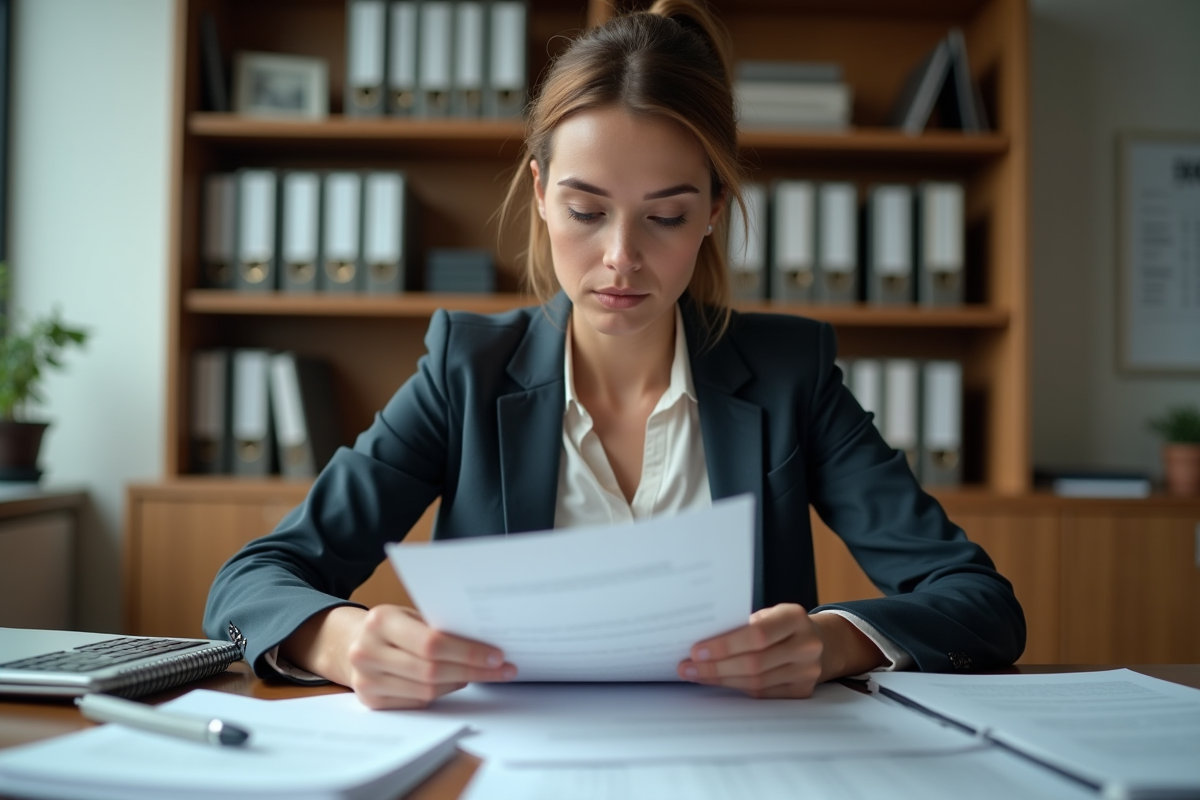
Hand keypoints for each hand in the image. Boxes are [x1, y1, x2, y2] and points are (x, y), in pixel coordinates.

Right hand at [284, 604, 516, 709]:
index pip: (432, 642)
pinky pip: (417, 702)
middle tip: (502, 668)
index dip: (467, 651)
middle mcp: (368, 651)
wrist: (350, 643)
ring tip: (485, 673)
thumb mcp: (408, 614)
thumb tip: (485, 640)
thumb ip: (436, 625)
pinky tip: (458, 680)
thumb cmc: (390, 626)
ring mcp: (366, 679)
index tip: (497, 655)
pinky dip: (442, 692)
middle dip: (473, 669)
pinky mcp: (371, 701)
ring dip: (461, 682)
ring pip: (427, 690)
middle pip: (432, 670)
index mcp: (380, 620)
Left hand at [676, 604, 885, 698]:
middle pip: (754, 663)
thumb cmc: (783, 626)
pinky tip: (717, 682)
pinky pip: (763, 694)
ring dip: (721, 680)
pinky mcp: (802, 691)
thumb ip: (744, 624)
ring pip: (756, 682)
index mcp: (794, 617)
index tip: (696, 650)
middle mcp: (806, 645)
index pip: (757, 634)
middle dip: (715, 667)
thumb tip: (702, 639)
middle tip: (687, 667)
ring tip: (695, 675)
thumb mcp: (770, 614)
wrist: (821, 643)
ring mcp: (807, 671)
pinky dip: (736, 688)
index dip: (725, 645)